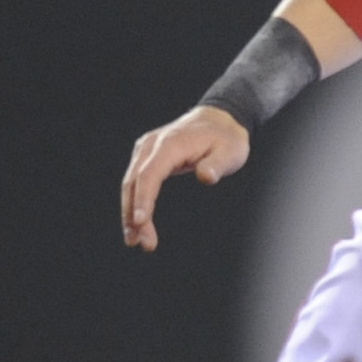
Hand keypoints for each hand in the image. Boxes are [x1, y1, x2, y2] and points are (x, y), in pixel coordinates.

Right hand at [122, 105, 249, 250]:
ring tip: (135, 241)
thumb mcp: (230, 151)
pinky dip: (135, 203)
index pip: (150, 175)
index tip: (141, 222)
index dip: (144, 199)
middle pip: (135, 183)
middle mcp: (151, 145)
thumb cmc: (226, 137)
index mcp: (170, 144)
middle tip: (141, 243)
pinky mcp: (148, 157)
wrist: (221, 119)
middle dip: (134, 214)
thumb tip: (205, 176)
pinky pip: (137, 182)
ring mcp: (147, 150)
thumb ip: (216, 164)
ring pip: (132, 184)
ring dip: (131, 212)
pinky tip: (137, 224)